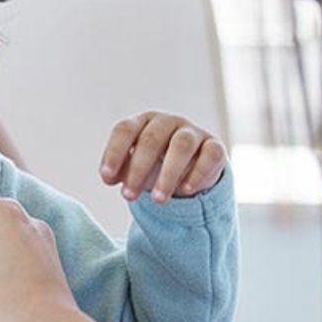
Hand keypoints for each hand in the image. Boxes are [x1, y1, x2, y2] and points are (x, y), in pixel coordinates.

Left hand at [99, 110, 226, 202]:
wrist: (192, 169)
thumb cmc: (156, 164)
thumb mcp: (136, 167)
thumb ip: (121, 170)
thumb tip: (109, 177)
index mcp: (143, 122)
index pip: (125, 129)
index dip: (114, 152)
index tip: (106, 178)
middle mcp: (167, 122)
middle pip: (151, 138)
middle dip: (138, 169)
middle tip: (128, 196)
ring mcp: (193, 132)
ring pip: (181, 145)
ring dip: (168, 174)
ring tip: (157, 200)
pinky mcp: (214, 146)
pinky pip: (210, 155)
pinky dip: (198, 173)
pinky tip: (186, 190)